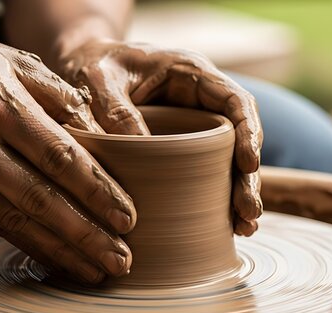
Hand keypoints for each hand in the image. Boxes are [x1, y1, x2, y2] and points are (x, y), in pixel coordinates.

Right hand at [0, 28, 135, 282]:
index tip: (128, 218)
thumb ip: (61, 96)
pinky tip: (59, 260)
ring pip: (18, 222)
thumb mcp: (14, 61)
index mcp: (0, 105)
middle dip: (86, 235)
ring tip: (99, 271)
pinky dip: (31, 246)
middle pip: (42, 200)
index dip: (96, 191)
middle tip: (123, 261)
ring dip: (63, 251)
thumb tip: (104, 136)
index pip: (59, 157)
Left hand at [60, 40, 262, 234]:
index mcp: (191, 74)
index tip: (248, 166)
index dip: (249, 133)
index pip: (236, 101)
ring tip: (244, 228)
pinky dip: (215, 198)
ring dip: (236, 193)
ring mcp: (192, 127)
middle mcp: (200, 102)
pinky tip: (224, 226)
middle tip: (248, 213)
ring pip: (226, 160)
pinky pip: (204, 172)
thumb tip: (143, 150)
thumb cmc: (94, 66)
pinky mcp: (180, 149)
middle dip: (247, 177)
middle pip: (239, 138)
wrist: (82, 68)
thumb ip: (116, 110)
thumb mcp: (99, 81)